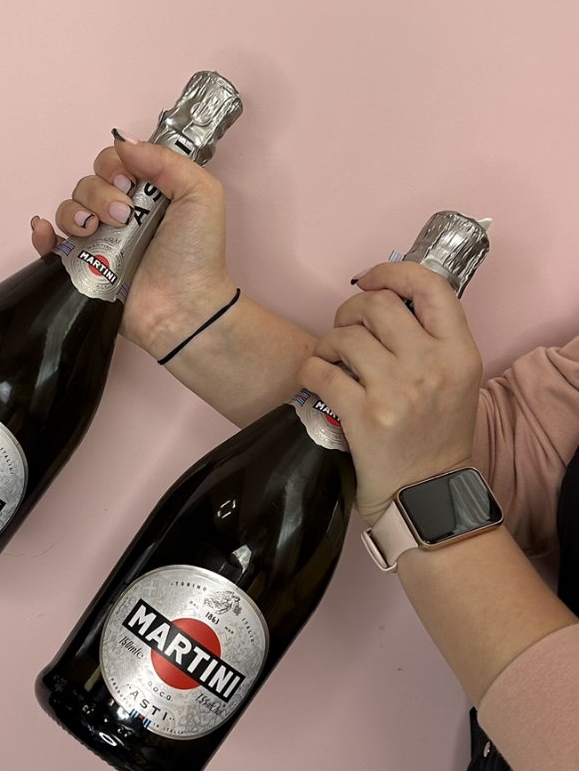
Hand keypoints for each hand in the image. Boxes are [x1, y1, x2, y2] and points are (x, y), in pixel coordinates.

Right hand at [30, 138, 233, 358]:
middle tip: (123, 216)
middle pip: (87, 184)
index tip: (128, 183)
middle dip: (99, 194)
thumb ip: (165, 160)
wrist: (185, 308)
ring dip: (76, 213)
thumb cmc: (198, 254)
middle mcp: (119, 213)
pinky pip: (50, 246)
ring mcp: (99, 242)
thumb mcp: (200, 193)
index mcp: (145, 193)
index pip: (112, 162)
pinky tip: (47, 233)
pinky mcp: (83, 269)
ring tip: (95, 232)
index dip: (114, 166)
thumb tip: (122, 142)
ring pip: (68, 209)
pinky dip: (43, 234)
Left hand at [298, 261, 483, 525]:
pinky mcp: (363, 416)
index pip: (430, 285)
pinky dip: (311, 371)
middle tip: (346, 329)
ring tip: (332, 359)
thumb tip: (390, 299)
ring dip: (329, 343)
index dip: (393, 272)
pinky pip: (321, 371)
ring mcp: (396, 390)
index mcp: (459, 352)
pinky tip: (317, 379)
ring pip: (345, 336)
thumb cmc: (437, 438)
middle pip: (378, 304)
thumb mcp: (457, 381)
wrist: (426, 498)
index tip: (372, 280)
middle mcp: (431, 366)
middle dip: (351, 310)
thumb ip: (433, 340)